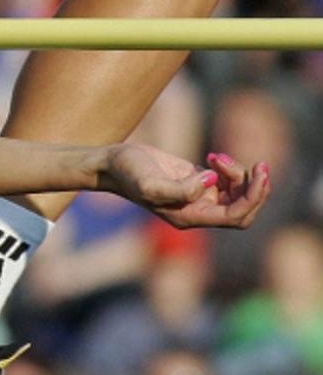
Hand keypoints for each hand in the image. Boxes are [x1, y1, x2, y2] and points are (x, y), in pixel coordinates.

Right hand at [99, 142, 268, 228]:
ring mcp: (199, 198)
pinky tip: (212, 157)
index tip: (260, 173)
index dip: (253, 198)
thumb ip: (180, 189)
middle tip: (259, 164)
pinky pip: (229, 181)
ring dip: (238, 173)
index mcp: (189, 217)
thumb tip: (211, 181)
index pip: (235, 216)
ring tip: (215, 157)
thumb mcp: (149, 183)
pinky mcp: (199, 183)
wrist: (113, 163)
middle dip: (255, 188)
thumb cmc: (128, 173)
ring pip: (239, 193)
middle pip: (244, 210)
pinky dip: (229, 168)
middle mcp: (198, 212)